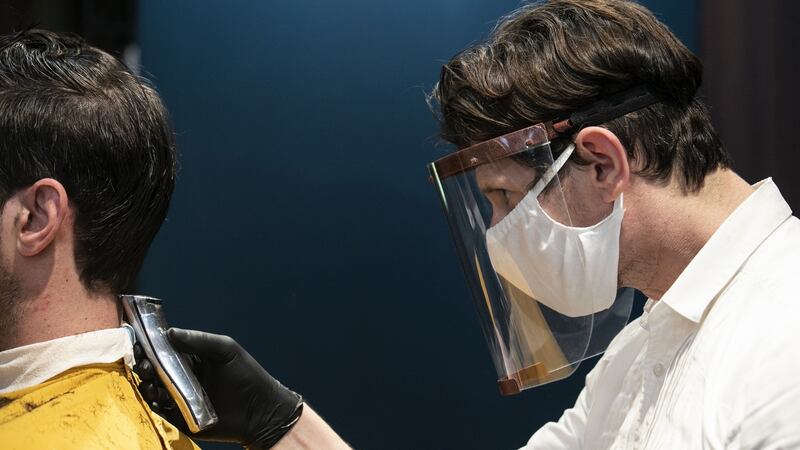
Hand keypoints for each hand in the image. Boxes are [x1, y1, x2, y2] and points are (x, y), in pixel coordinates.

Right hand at [133, 328, 303, 448]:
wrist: (260, 412)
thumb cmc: (247, 376)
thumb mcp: (226, 350)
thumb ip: (199, 340)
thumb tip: (170, 332)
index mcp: (192, 358)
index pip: (165, 349)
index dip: (150, 345)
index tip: (139, 342)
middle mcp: (183, 377)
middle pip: (155, 369)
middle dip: (145, 365)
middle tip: (144, 365)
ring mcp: (181, 397)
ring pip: (154, 389)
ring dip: (148, 384)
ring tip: (151, 382)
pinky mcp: (181, 417)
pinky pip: (161, 410)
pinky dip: (155, 404)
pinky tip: (156, 398)